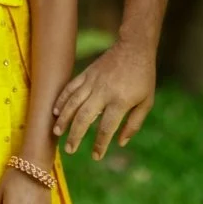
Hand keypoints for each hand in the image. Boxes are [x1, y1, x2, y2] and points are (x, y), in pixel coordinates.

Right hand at [50, 38, 155, 159]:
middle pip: (84, 117)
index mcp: (120, 100)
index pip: (106, 127)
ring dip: (63, 119)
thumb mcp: (147, 102)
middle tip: (69, 150)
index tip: (96, 156)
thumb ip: (134, 123)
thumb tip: (120, 143)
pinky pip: (70, 87)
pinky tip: (55, 111)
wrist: (134, 47)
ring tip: (57, 132)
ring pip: (73, 102)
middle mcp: (104, 91)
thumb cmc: (143, 77)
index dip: (100, 144)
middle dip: (75, 135)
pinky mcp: (86, 73)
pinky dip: (61, 99)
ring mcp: (93, 81)